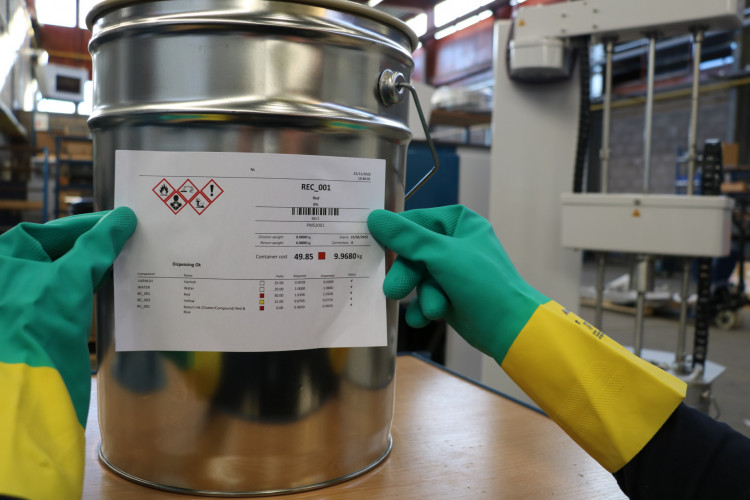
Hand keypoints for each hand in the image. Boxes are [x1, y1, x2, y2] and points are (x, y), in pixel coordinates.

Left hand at [0, 207, 135, 425]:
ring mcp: (27, 303)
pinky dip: (94, 287)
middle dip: (94, 245)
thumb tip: (123, 219)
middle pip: (61, 251)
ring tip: (130, 257)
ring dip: (97, 266)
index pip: (51, 231)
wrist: (29, 396)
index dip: (87, 224)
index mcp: (6, 260)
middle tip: (130, 237)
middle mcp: (12, 278)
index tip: (120, 220)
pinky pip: (73, 295)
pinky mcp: (44, 324)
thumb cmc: (35, 330)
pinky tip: (118, 283)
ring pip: (69, 273)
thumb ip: (97, 246)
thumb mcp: (69, 279)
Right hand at [367, 205, 547, 362]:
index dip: (394, 237)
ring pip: (417, 278)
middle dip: (408, 276)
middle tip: (394, 291)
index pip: (414, 223)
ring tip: (434, 309)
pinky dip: (423, 308)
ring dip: (423, 296)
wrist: (511, 329)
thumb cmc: (484, 284)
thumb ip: (406, 238)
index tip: (370, 247)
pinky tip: (426, 319)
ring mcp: (452, 271)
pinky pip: (424, 297)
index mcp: (458, 223)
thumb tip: (374, 218)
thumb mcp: (442, 256)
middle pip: (412, 254)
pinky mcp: (450, 295)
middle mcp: (454, 243)